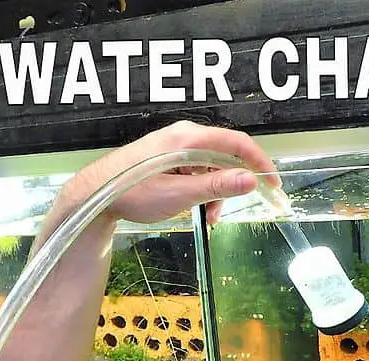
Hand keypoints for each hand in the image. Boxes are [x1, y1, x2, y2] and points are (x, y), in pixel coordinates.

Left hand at [61, 120, 282, 224]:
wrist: (96, 194)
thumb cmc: (132, 192)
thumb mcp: (179, 195)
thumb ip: (216, 186)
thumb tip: (250, 180)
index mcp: (188, 138)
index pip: (237, 143)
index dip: (259, 163)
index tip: (272, 185)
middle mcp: (183, 135)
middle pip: (225, 155)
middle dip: (231, 185)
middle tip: (227, 211)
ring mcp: (174, 144)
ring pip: (210, 165)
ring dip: (215, 191)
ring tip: (206, 216)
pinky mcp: (167, 156)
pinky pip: (196, 168)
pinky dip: (201, 187)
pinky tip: (193, 206)